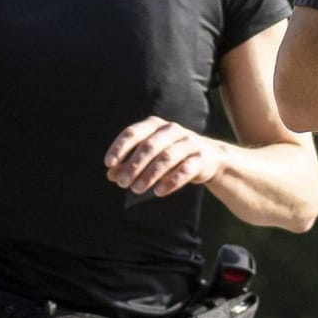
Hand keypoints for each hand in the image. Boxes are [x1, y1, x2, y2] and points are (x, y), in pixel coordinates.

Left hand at [105, 118, 226, 197]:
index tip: (109, 164)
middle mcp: (172, 130)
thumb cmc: (170, 155)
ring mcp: (188, 142)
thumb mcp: (148, 157)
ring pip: (166, 158)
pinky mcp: (201, 158)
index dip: (119, 148)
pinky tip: (159, 192)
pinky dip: (171, 182)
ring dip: (149, 175)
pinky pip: (185, 170)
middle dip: (134, 166)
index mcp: (155, 125)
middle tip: (122, 183)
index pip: (133, 133)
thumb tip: (111, 175)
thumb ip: (128, 164)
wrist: (208, 157)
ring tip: (137, 190)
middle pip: (149, 146)